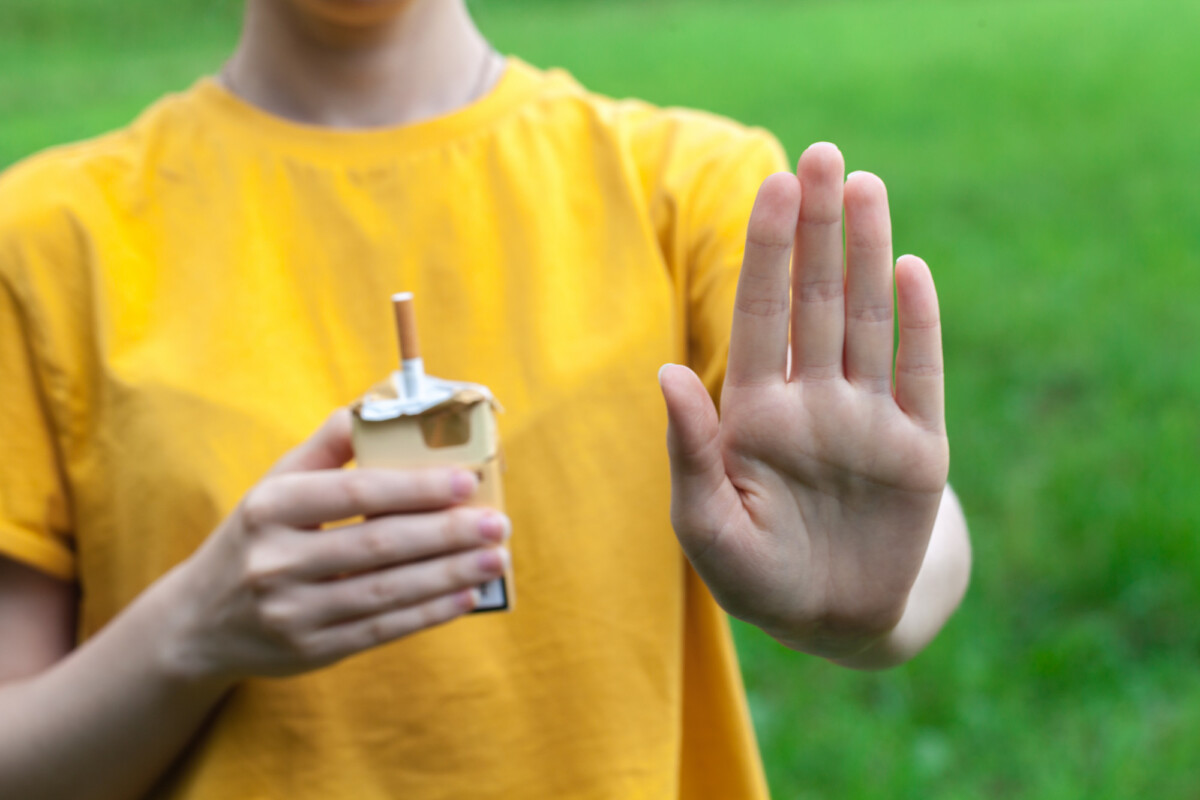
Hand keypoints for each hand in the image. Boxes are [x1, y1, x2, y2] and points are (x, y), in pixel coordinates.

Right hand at [159, 410, 510, 683]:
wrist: (199, 621)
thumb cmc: (257, 536)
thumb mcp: (276, 484)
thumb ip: (328, 446)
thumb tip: (382, 404)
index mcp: (271, 507)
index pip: (355, 494)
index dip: (415, 487)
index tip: (466, 479)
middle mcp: (276, 561)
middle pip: (378, 545)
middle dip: (446, 534)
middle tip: (496, 524)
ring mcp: (292, 612)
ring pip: (386, 592)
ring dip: (449, 575)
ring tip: (494, 558)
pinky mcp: (311, 651)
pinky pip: (381, 631)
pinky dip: (428, 614)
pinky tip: (466, 596)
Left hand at [658, 142, 948, 659]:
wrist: (834, 620)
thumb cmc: (756, 575)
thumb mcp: (706, 525)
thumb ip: (688, 450)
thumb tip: (667, 372)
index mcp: (755, 413)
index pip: (760, 316)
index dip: (767, 252)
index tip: (774, 187)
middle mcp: (811, 401)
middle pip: (815, 299)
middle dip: (818, 229)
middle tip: (824, 157)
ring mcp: (866, 419)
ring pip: (866, 320)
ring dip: (867, 254)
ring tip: (867, 187)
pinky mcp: (917, 448)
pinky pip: (920, 374)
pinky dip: (918, 325)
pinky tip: (910, 270)